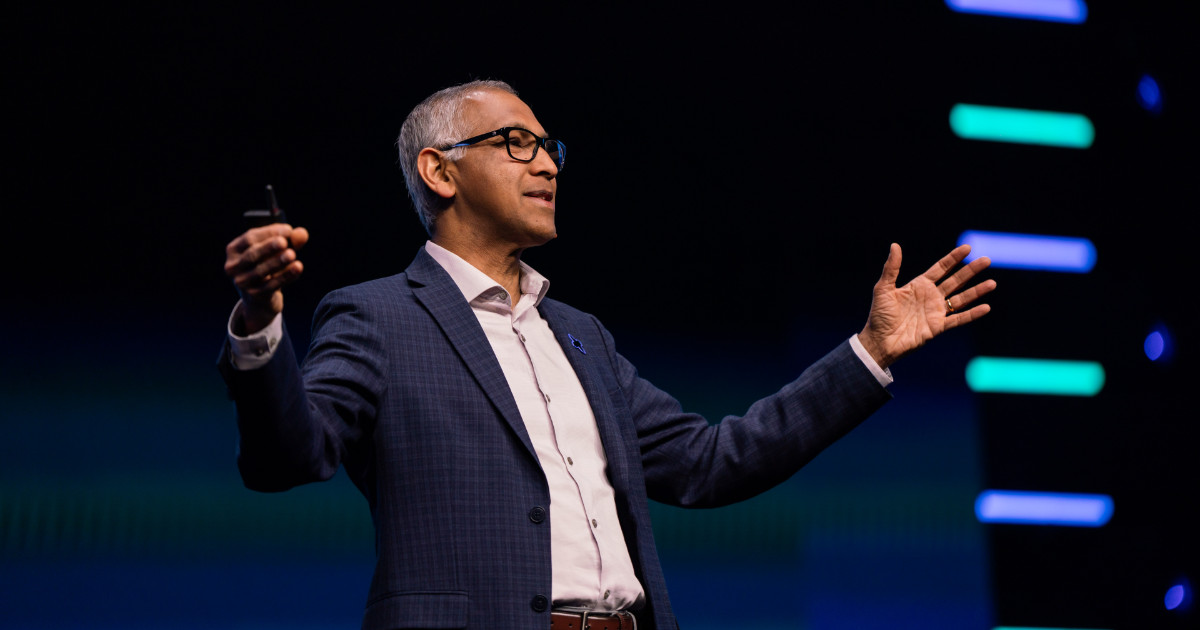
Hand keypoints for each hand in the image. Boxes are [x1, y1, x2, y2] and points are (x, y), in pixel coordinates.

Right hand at [224, 224, 309, 333]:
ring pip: (260, 271)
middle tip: (284, 242)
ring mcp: (241, 282)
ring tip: (292, 255)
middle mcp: (233, 266)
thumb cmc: (267, 265)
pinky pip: (270, 285)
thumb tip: (302, 234)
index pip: (249, 238)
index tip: (288, 229)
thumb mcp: (277, 251)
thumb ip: (290, 240)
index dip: (269, 233)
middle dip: (269, 248)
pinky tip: (297, 268)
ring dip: (277, 263)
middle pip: (251, 255)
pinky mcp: (253, 295)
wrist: (261, 296)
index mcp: (234, 249)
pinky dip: (285, 276)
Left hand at [857, 243, 994, 368]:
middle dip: (971, 271)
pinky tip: (986, 307)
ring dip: (976, 291)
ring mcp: (936, 312)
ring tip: (992, 283)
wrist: (879, 341)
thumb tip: (895, 245)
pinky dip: (972, 314)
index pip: (941, 268)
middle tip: (986, 260)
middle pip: (955, 280)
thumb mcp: (883, 288)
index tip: (968, 248)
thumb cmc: (879, 315)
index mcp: (919, 285)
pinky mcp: (938, 327)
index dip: (954, 258)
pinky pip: (958, 319)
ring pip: (961, 299)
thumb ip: (891, 268)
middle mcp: (931, 296)